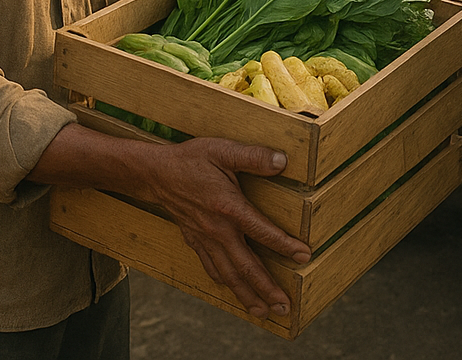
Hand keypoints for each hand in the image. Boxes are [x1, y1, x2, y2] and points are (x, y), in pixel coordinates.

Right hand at [149, 137, 310, 317]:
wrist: (156, 173)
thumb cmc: (192, 159)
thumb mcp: (223, 150)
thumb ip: (253, 156)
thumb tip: (282, 161)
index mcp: (228, 207)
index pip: (262, 231)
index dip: (284, 245)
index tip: (304, 256)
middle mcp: (217, 230)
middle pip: (245, 266)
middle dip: (266, 289)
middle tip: (285, 307)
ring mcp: (205, 239)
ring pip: (228, 274)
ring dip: (247, 295)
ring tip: (264, 312)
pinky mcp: (194, 241)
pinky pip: (211, 268)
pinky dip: (224, 282)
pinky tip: (233, 290)